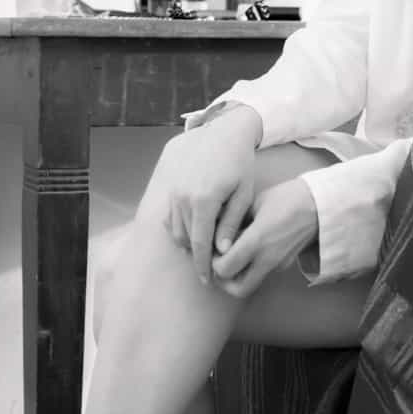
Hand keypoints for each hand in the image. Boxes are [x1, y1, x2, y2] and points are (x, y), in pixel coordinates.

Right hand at [150, 104, 261, 285]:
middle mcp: (183, 197)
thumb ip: (231, 224)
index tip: (207, 281)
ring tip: (203, 250)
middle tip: (209, 267)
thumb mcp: (243, 194)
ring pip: (175, 229)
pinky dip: (179, 228)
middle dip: (196, 256)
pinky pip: (169, 216)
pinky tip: (194, 231)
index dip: (202, 266)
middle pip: (186, 240)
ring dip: (188, 243)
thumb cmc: (239, 163)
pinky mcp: (170, 186)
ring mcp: (173, 191)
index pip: (200, 244)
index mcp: (204, 201)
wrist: (223, 133)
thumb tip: (223, 251)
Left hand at [211, 178, 318, 298]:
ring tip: (233, 257)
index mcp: (257, 240)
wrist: (320, 205)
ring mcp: (278, 265)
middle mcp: (268, 258)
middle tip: (219, 261)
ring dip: (237, 277)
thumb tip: (213, 233)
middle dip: (223, 279)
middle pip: (237, 289)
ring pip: (250, 286)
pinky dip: (250, 268)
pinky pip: (261, 274)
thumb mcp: (254, 202)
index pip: (224, 268)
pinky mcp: (284, 265)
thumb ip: (233, 222)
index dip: (212, 262)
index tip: (213, 248)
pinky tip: (250, 250)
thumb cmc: (287, 197)